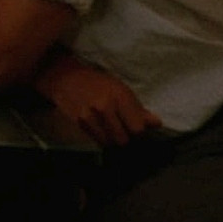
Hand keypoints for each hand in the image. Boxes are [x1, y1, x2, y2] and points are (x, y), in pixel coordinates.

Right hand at [35, 52, 161, 146]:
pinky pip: (97, 141)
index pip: (138, 128)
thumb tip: (156, 123)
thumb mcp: (120, 89)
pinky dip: (102, 139)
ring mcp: (90, 116)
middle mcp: (105, 107)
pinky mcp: (79, 123)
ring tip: (113, 132)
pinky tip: (102, 131)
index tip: (138, 132)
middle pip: (124, 139)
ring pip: (110, 143)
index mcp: (120, 96)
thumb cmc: (97, 82)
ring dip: (114, 141)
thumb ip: (137, 108)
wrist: (66, 78)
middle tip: (125, 132)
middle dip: (127, 139)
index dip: (140, 133)